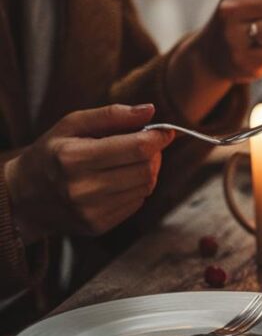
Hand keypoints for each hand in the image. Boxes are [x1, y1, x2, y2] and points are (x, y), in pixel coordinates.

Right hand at [3, 104, 174, 240]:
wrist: (24, 196)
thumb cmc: (52, 153)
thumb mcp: (72, 125)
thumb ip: (111, 115)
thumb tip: (150, 110)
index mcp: (73, 157)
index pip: (137, 148)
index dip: (158, 137)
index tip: (164, 131)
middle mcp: (81, 188)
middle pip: (146, 169)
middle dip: (154, 154)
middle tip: (144, 146)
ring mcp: (90, 211)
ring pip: (146, 187)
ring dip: (148, 171)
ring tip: (129, 162)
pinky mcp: (98, 225)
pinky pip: (137, 203)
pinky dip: (137, 189)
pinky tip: (119, 181)